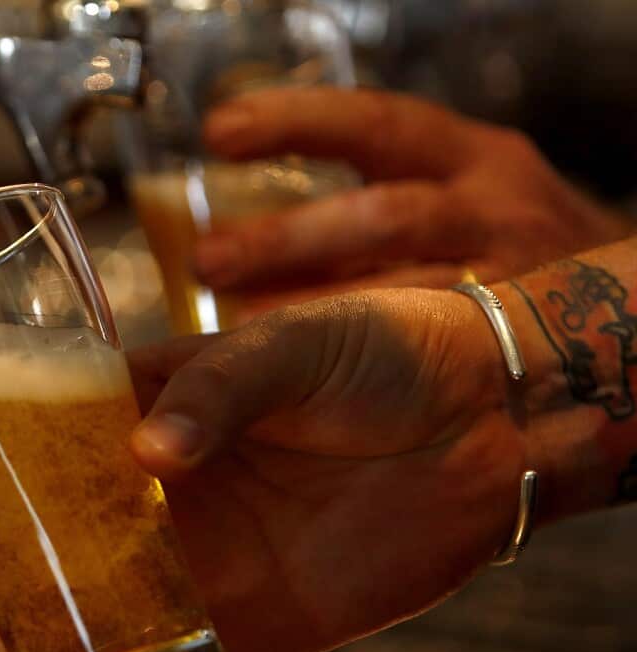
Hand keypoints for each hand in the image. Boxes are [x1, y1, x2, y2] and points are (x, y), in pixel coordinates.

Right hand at [0, 288, 537, 651]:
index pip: (39, 436)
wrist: (483, 416)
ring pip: (97, 605)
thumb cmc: (382, 351)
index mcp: (153, 408)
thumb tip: (148, 455)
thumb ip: (216, 389)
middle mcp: (163, 489)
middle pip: (49, 529)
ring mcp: (203, 558)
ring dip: (40, 627)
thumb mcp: (289, 342)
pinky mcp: (255, 620)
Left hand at [196, 87, 630, 322]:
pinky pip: (433, 351)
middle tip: (209, 261)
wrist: (613, 305)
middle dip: (290, 238)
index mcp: (467, 156)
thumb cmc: (497, 249)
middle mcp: (493, 206)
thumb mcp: (444, 198)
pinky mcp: (520, 339)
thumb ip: (354, 211)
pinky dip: (366, 360)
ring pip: (408, 291)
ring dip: (316, 311)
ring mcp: (514, 277)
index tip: (219, 134)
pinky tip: (304, 374)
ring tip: (239, 331)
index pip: (374, 125)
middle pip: (384, 215)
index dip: (295, 123)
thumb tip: (224, 246)